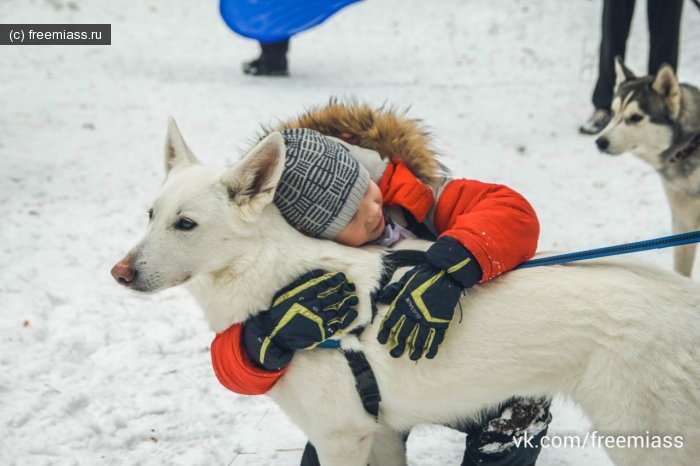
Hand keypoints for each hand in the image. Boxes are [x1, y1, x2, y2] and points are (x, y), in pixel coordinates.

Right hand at [243, 269, 358, 369]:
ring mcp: (321, 319)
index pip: (326, 284)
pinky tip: (353, 313)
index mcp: (307, 294)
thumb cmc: (281, 311)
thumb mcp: (289, 292)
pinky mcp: (323, 331)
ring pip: (340, 308)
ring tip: (354, 299)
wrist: (276, 333)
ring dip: (349, 303)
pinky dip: (348, 318)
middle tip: (351, 287)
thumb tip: (319, 273)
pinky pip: (339, 324)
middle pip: (336, 295)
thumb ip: (304, 283)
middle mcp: (316, 305)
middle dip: (345, 290)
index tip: (342, 277)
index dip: (336, 280)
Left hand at [376, 237, 481, 359]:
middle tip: (395, 354)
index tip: (383, 341)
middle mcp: (414, 315)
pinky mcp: (442, 321)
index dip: (386, 333)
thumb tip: (381, 297)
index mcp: (402, 304)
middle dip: (398, 346)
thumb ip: (393, 291)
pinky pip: (436, 338)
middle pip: (403, 335)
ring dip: (415, 350)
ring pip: (419, 340)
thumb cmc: (423, 275)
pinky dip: (432, 348)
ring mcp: (428, 320)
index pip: (390, 322)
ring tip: (412, 356)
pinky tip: (429, 354)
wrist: (445, 273)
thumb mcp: (404, 280)